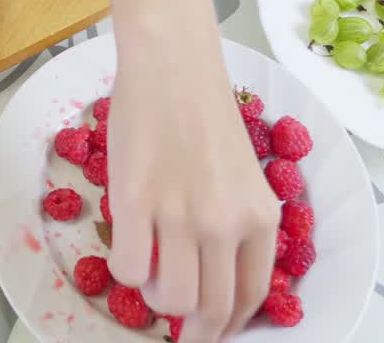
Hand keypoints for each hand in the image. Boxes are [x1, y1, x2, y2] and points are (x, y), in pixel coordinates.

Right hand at [106, 42, 279, 341]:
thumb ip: (236, 225)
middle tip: (177, 328)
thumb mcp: (242, 176)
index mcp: (260, 217)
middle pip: (210, 309)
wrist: (173, 66)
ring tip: (148, 274)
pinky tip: (125, 246)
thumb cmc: (203, 114)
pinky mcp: (134, 201)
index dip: (226, 325)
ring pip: (168, 298)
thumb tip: (211, 279)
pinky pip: (126, 269)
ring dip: (155, 299)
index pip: (249, 298)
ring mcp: (179, 213)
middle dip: (192, 330)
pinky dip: (123, 271)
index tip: (210, 330)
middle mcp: (225, 222)